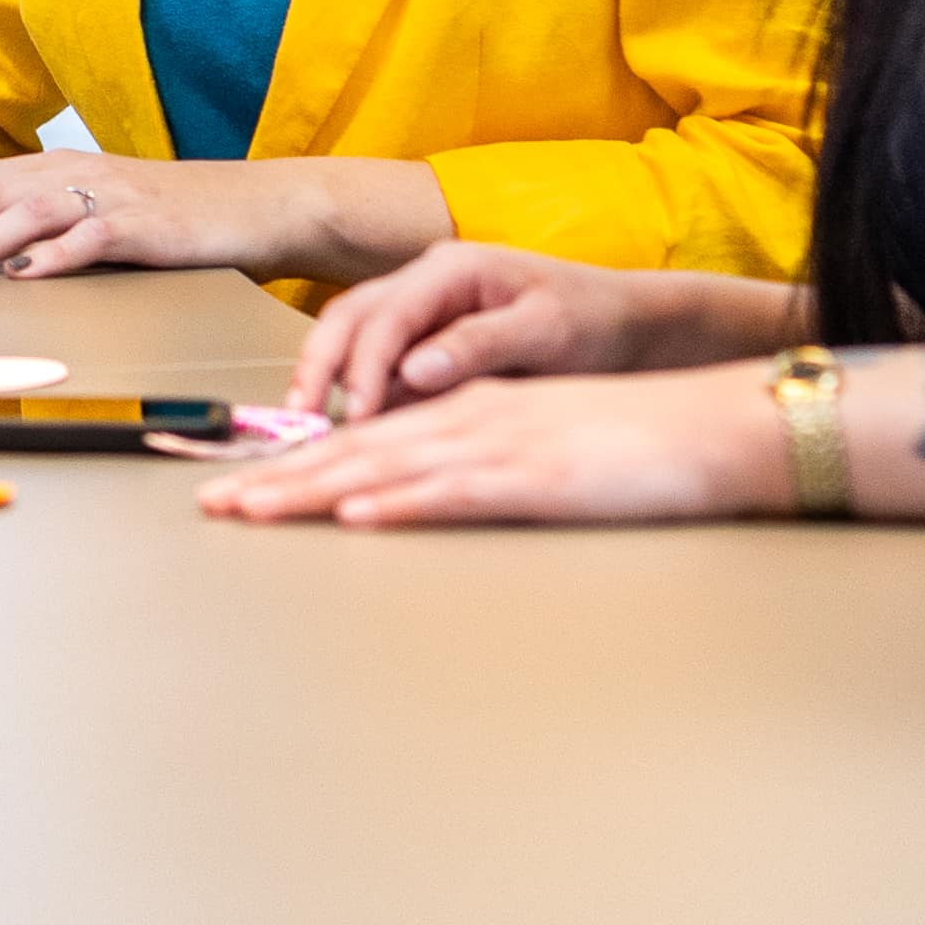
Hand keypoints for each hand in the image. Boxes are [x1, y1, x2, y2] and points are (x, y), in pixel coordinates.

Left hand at [0, 150, 291, 278]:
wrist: (252, 206)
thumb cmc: (167, 218)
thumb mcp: (92, 211)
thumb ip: (38, 224)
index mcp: (54, 168)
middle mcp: (73, 173)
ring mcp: (110, 196)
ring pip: (29, 212)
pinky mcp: (146, 225)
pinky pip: (92, 237)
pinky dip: (55, 255)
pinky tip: (24, 274)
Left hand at [194, 366, 792, 528]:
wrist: (713, 423)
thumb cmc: (633, 442)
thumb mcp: (539, 440)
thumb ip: (479, 459)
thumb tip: (423, 490)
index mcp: (468, 408)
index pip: (366, 436)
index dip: (297, 460)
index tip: (239, 486)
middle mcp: (470, 419)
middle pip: (357, 449)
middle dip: (279, 478)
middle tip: (211, 506)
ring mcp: (502, 447)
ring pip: (388, 466)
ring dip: (314, 490)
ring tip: (253, 511)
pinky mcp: (538, 480)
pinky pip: (456, 493)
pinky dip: (402, 503)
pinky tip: (358, 516)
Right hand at [288, 243, 736, 420]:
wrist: (630, 324)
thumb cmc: (595, 321)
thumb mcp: (548, 330)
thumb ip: (479, 344)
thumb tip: (414, 369)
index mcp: (453, 267)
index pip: (387, 315)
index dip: (364, 366)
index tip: (357, 415)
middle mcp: (428, 279)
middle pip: (351, 315)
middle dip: (319, 364)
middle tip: (299, 416)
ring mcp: (426, 305)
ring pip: (355, 333)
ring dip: (328, 374)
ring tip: (308, 421)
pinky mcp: (431, 336)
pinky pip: (380, 358)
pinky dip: (358, 387)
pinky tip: (352, 424)